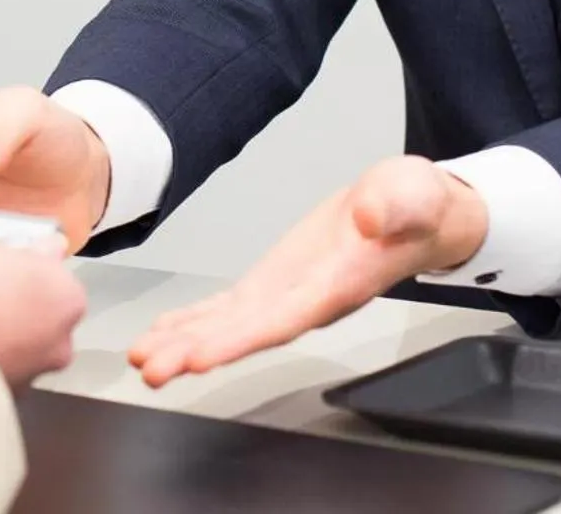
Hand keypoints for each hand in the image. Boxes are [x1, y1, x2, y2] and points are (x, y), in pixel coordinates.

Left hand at [128, 155, 486, 386]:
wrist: (416, 213)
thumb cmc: (416, 206)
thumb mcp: (413, 192)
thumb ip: (394, 207)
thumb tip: (370, 217)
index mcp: (338, 284)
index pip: (284, 320)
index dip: (240, 340)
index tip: (200, 357)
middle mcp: (308, 300)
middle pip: (247, 333)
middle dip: (197, 353)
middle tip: (151, 369)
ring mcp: (289, 294)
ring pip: (231, 325)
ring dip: (186, 343)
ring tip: (144, 359)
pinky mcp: (276, 282)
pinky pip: (231, 307)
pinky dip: (196, 320)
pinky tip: (166, 332)